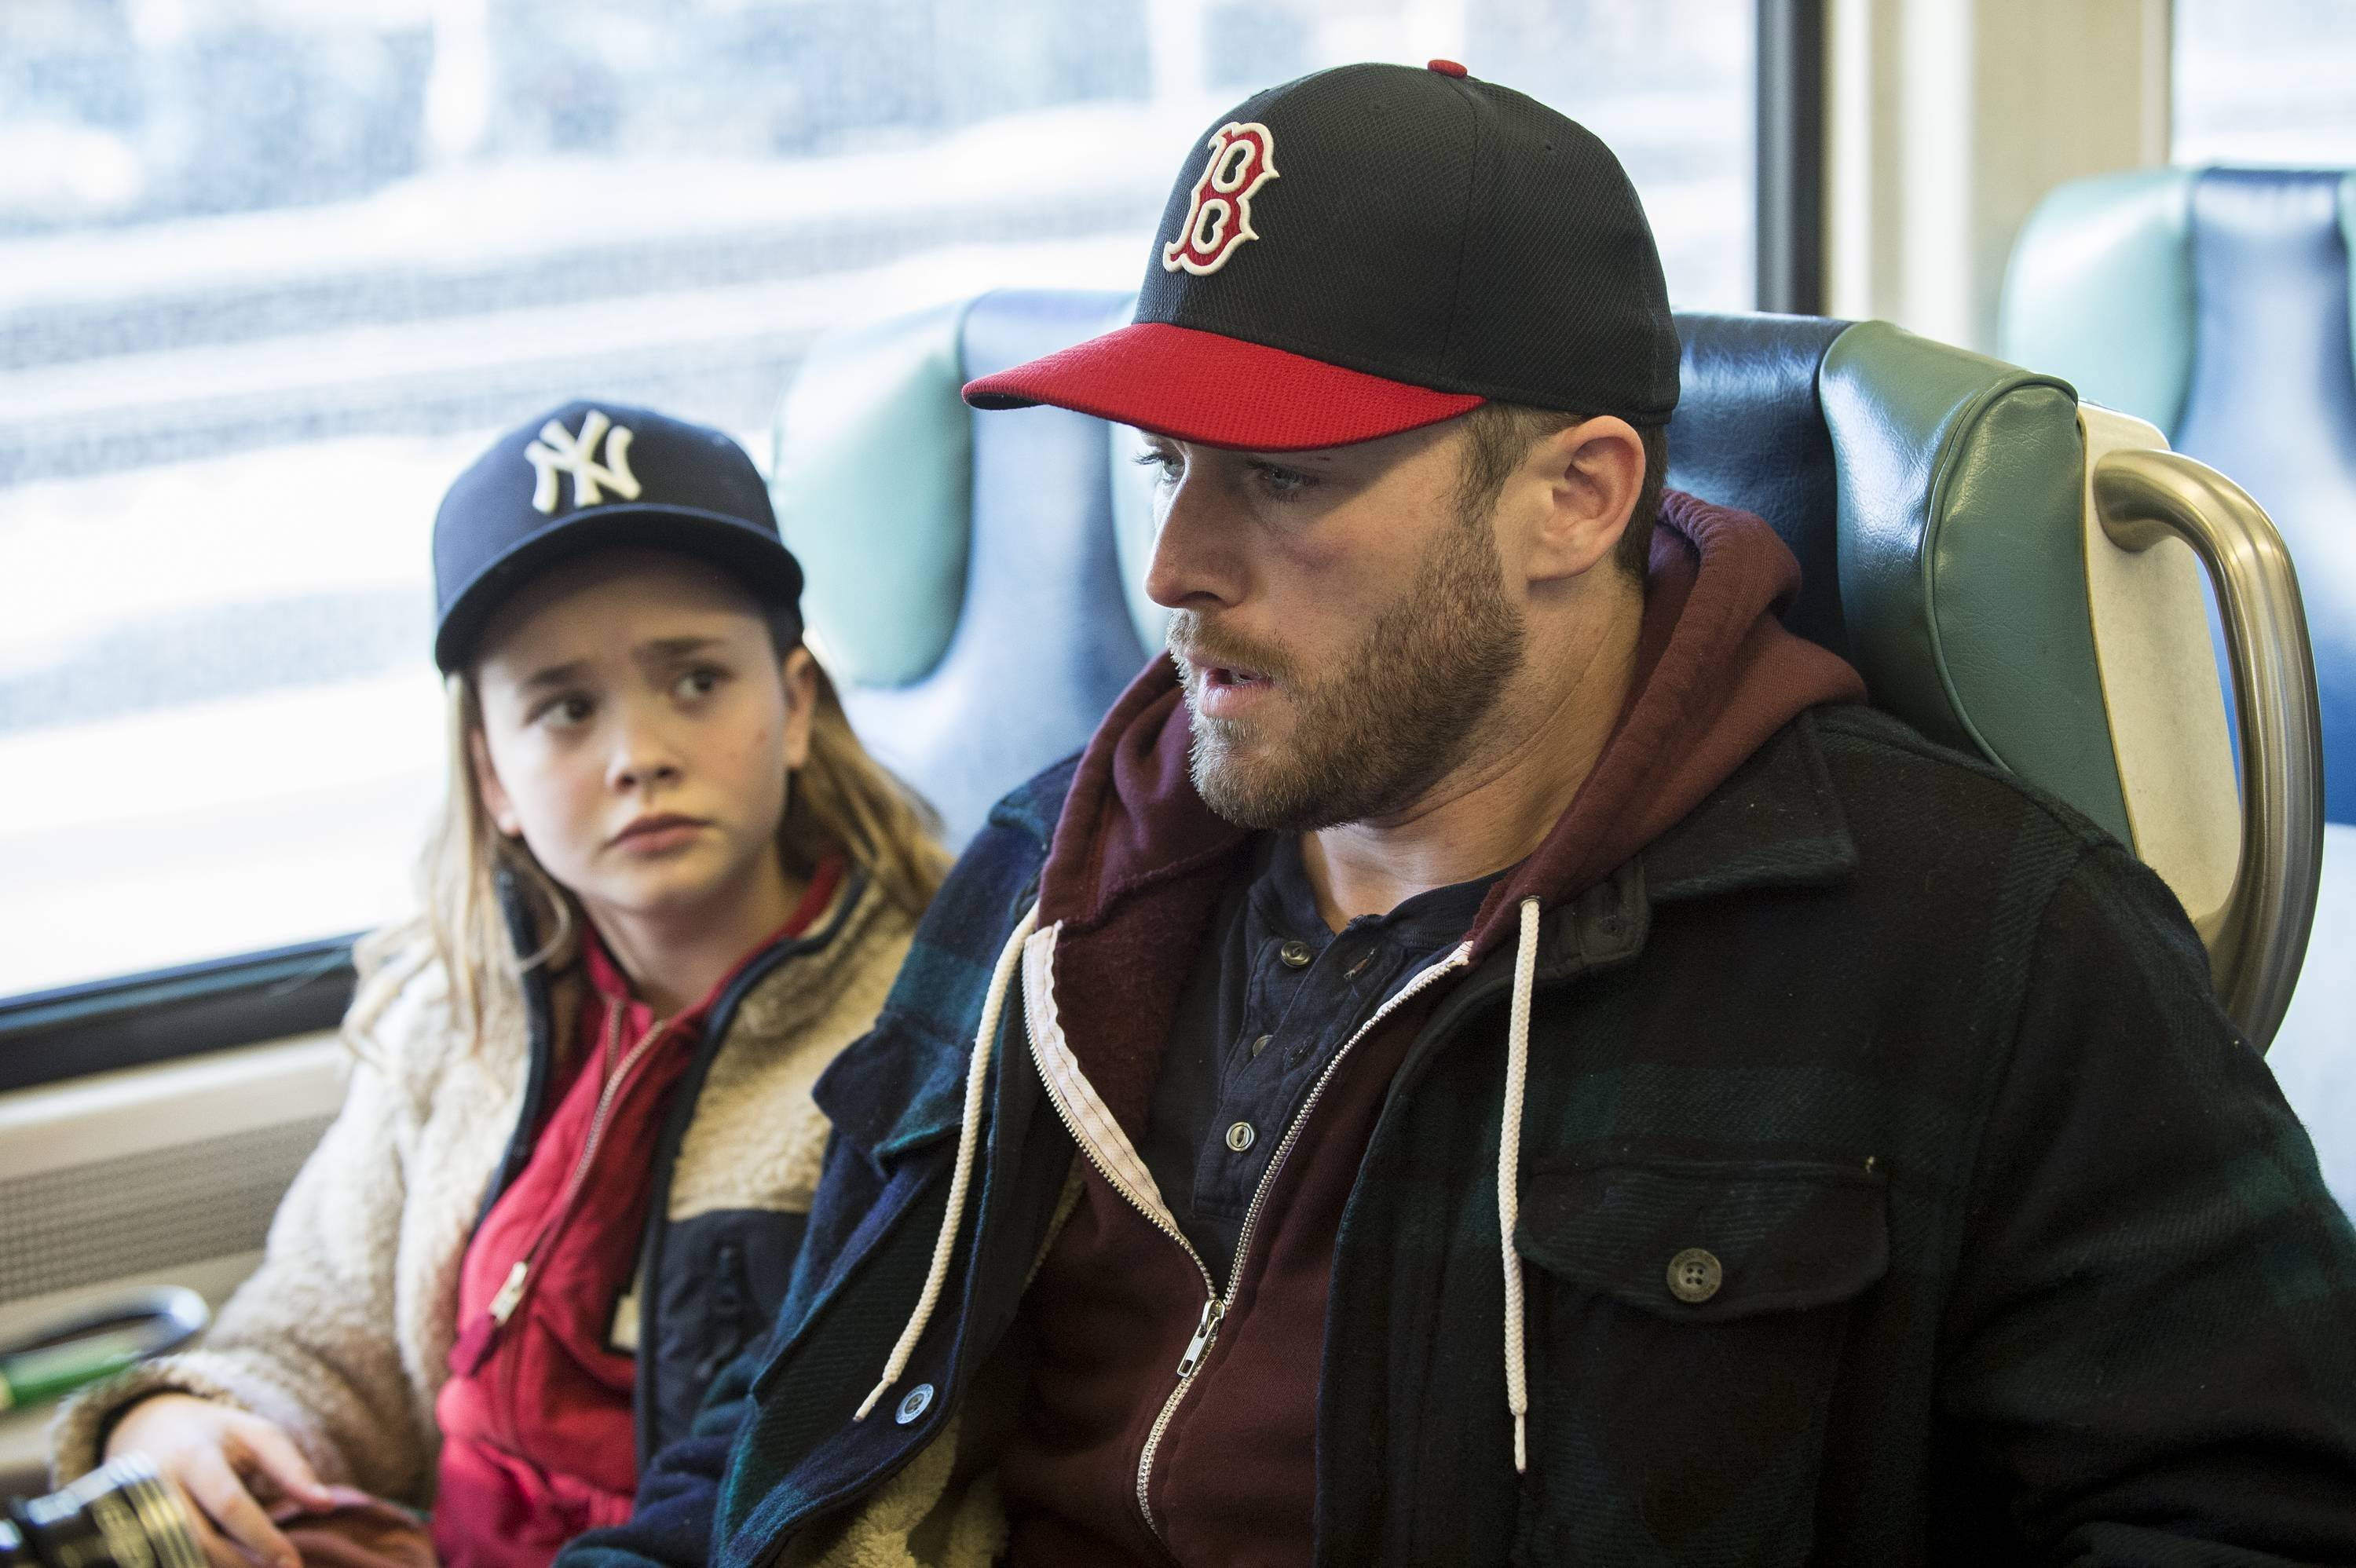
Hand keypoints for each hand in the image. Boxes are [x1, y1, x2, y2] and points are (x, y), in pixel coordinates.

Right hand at [103, 1393, 337, 1567]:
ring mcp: (135, 1513)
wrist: (146, 1427)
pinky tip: (229, 1566)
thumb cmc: (216, 1435)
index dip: (262, 1537)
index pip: (230, 1504)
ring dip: (222, 1567)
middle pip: (201, 1539)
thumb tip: (326, 1506)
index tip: (293, 1564)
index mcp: (194, 1456)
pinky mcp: (128, 1533)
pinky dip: (195, 1562)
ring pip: (178, 1555)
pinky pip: (162, 1558)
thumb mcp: (255, 1435)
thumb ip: (290, 1467)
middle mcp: (157, 1487)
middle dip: (243, 1564)